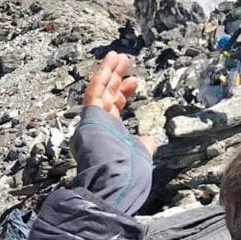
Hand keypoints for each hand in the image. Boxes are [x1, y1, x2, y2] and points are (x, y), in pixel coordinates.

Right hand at [71, 54, 154, 214]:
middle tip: (126, 61)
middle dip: (116, 78)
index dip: (123, 94)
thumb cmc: (128, 176)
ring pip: (101, 91)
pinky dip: (102, 74)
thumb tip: (151, 141)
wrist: (113, 184)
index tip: (134, 81)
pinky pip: (95, 91)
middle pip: (107, 97)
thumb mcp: (141, 157)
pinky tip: (110, 60)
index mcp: (111, 136)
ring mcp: (93, 122)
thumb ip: (143, 146)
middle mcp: (99, 128)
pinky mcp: (89, 116)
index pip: (115, 110)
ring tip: (119, 55)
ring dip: (109, 71)